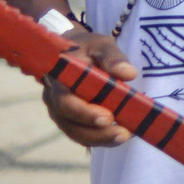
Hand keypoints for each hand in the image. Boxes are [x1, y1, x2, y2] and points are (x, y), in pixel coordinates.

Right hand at [41, 27, 140, 147]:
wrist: (73, 52)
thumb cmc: (88, 48)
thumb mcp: (101, 45)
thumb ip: (113, 58)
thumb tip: (129, 73)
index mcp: (59, 78)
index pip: (65, 101)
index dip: (84, 113)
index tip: (108, 117)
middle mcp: (54, 99)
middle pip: (70, 123)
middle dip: (96, 132)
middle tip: (123, 133)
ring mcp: (60, 111)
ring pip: (76, 133)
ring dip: (101, 139)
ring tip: (126, 136)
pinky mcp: (70, 119)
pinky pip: (82, 134)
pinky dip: (100, 138)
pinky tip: (120, 136)